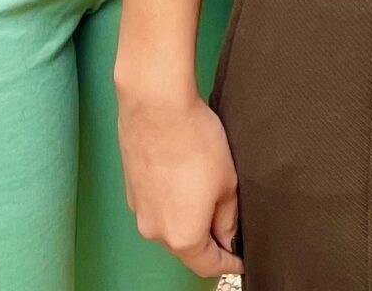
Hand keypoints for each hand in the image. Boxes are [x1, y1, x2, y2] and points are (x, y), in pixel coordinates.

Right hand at [116, 77, 242, 275]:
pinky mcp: (131, 190)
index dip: (230, 263)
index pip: (209, 266)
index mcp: (183, 236)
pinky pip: (156, 207)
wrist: (157, 105)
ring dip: (188, 218)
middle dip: (209, 240)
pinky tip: (185, 177)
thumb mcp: (227, 183)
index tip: (240, 258)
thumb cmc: (195, 141)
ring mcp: (139, 210)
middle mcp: (155, 231)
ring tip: (207, 194)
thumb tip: (228, 236)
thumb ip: (228, 218)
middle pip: (187, 248)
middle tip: (229, 225)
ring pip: (170, 226)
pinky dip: (172, 201)